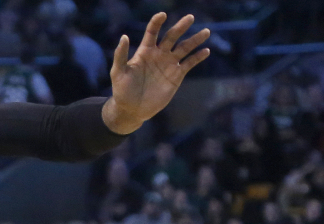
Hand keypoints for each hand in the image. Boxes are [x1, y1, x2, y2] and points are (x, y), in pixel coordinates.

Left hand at [104, 13, 209, 133]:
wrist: (132, 109)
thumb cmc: (122, 90)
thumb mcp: (118, 72)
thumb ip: (121, 55)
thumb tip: (124, 36)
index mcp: (145, 51)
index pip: (152, 32)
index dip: (157, 22)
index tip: (162, 15)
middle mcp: (159, 54)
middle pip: (172, 36)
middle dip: (181, 27)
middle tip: (190, 17)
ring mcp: (169, 64)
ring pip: (184, 48)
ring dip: (195, 40)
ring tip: (206, 32)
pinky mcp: (176, 75)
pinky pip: (189, 63)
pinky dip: (198, 57)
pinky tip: (205, 51)